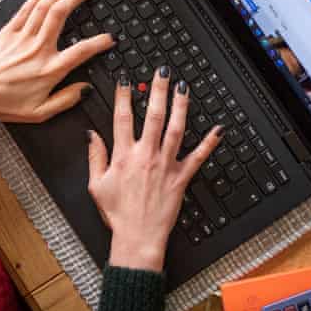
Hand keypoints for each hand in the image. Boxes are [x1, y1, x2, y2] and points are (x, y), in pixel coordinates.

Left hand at [0, 0, 113, 122]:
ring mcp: (22, 38)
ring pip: (44, 7)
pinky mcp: (8, 32)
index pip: (81, 51)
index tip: (110, 37)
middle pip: (60, 16)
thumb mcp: (40, 112)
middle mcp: (37, 50)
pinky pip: (25, 9)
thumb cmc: (4, 103)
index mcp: (49, 70)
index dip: (99, 42)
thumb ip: (66, 100)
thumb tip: (85, 89)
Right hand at [87, 66, 223, 271]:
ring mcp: (166, 165)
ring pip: (176, 129)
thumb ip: (95, 156)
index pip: (122, 118)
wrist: (138, 238)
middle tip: (162, 72)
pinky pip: (198, 157)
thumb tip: (91, 134)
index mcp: (123, 156)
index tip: (126, 79)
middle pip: (153, 116)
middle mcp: (146, 156)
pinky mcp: (181, 178)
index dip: (123, 95)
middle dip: (158, 91)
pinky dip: (209, 143)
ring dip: (181, 106)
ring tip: (183, 88)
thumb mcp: (96, 185)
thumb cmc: (117, 214)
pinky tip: (218, 129)